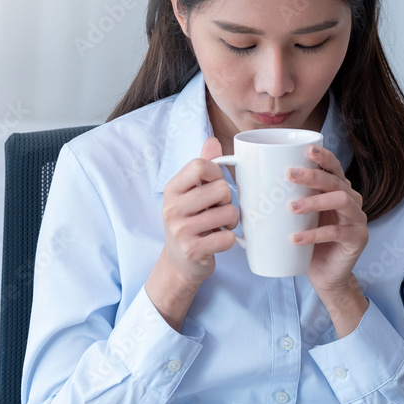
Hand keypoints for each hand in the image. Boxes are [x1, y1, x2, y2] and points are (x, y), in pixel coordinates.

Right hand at [158, 136, 238, 287]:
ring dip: (231, 221)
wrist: (179, 263)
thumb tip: (212, 141)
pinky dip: (229, 240)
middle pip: (220, 189)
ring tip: (219, 226)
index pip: (200, 166)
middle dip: (228, 200)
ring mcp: (181, 231)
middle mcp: (172, 208)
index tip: (215, 184)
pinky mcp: (193, 250)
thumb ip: (201, 167)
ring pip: (228, 213)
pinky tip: (217, 241)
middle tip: (218, 210)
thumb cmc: (190, 222)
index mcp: (172, 190)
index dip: (217, 173)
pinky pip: (228, 238)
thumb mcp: (190, 193)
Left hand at [287, 144, 368, 332]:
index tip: (306, 150)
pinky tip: (296, 238)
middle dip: (312, 175)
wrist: (325, 275)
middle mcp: (351, 198)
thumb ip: (280, 198)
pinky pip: (337, 232)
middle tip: (289, 175)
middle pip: (335, 180)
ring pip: (341, 200)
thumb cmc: (306, 241)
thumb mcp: (293, 216)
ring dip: (314, 201)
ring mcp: (357, 218)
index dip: (323, 156)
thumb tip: (243, 180)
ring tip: (291, 207)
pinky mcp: (357, 238)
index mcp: (336, 189)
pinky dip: (315, 234)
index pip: (333, 166)